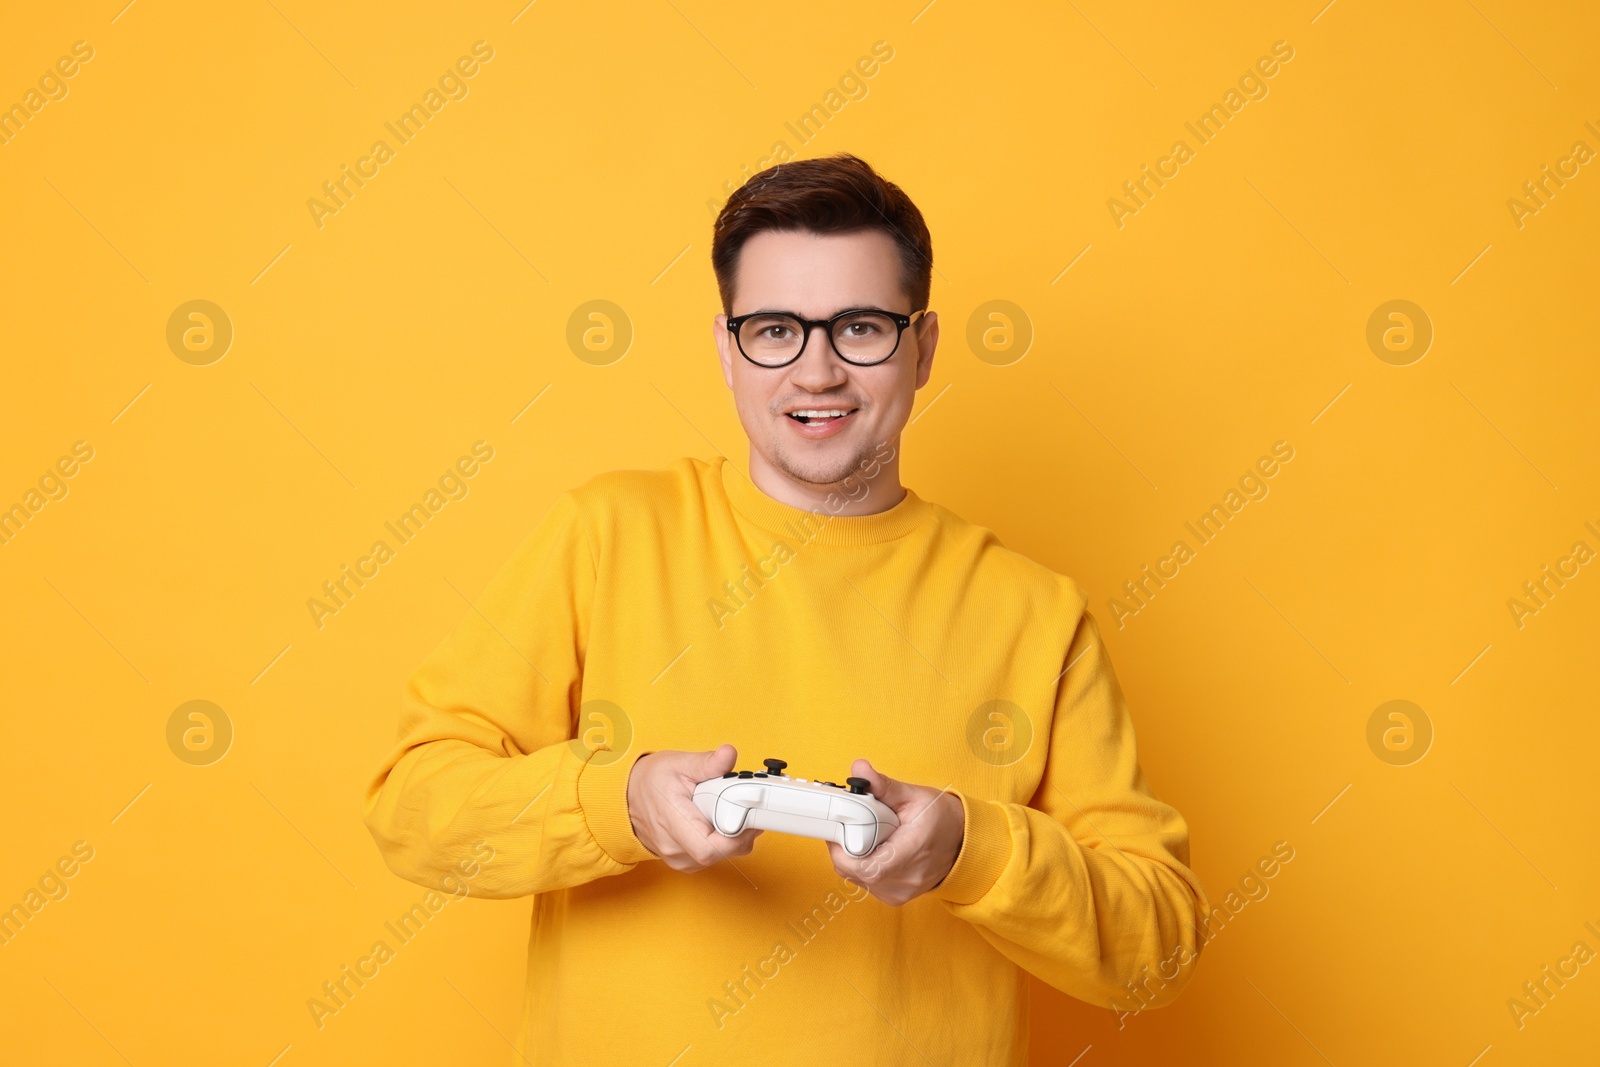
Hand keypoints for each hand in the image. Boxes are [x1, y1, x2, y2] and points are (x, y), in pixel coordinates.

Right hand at [625, 744, 760, 871]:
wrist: (628, 796)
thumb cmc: (651, 781)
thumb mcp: (678, 764)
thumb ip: (707, 763)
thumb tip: (729, 754)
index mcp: (672, 824)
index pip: (709, 848)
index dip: (736, 836)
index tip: (749, 815)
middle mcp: (675, 848)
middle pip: (722, 853)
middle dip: (741, 832)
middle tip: (744, 807)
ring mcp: (679, 859)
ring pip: (721, 857)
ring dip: (733, 836)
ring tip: (727, 810)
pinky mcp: (684, 861)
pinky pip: (713, 857)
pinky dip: (723, 841)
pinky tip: (719, 821)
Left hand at [827, 758, 964, 905]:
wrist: (962, 842)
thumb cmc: (941, 818)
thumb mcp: (913, 796)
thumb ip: (882, 785)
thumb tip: (859, 770)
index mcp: (912, 853)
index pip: (866, 866)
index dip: (843, 848)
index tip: (840, 827)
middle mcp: (906, 879)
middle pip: (854, 871)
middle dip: (843, 847)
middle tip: (849, 825)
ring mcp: (900, 892)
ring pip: (856, 878)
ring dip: (851, 857)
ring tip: (865, 835)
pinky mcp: (895, 897)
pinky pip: (865, 884)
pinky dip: (861, 866)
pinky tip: (872, 849)